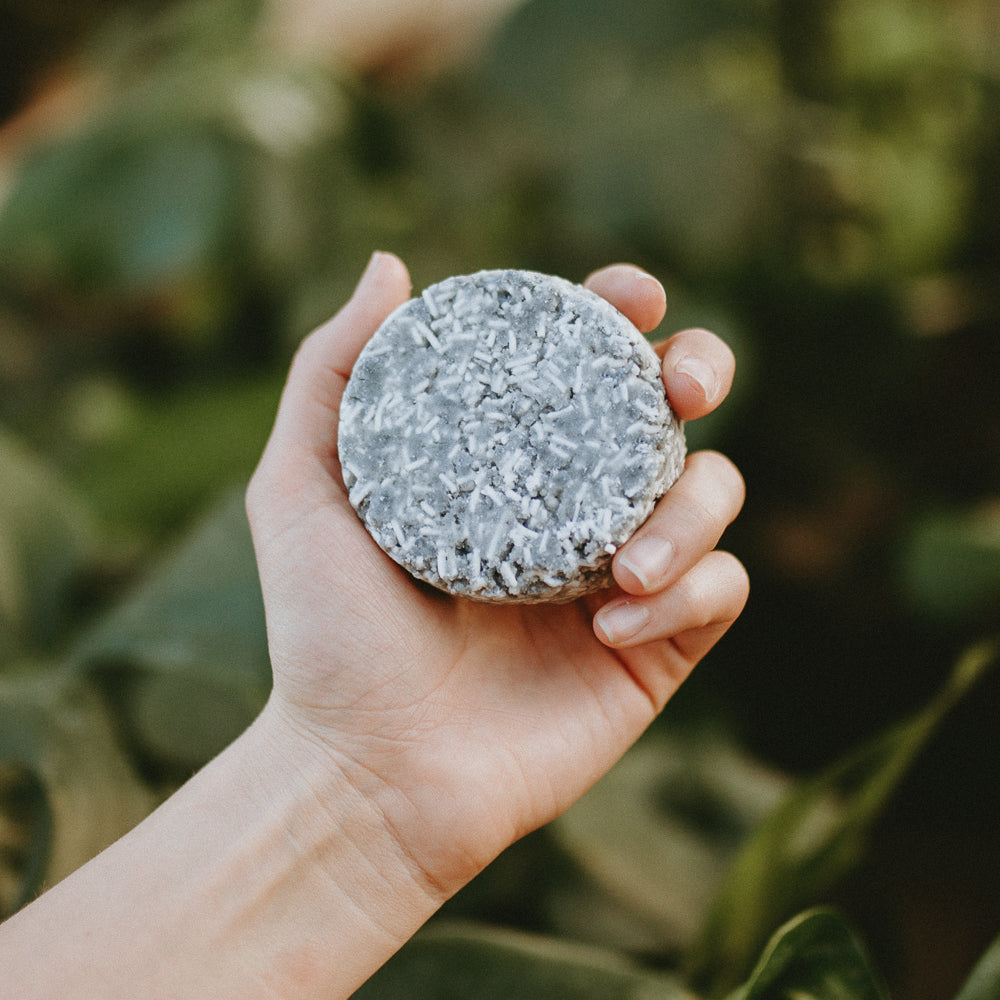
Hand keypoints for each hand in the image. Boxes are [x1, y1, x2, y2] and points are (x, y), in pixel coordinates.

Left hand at [245, 252, 747, 899]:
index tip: (630, 297)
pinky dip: (688, 593)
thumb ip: (333, 374)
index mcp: (508, 461)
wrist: (366, 773)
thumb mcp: (302, 490)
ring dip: (691, 512)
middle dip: (702, 371)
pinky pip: (720, 594)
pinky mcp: (657, 648)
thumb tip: (392, 263)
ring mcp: (620, 576)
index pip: (580, 364)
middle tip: (683, 385)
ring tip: (622, 567)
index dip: (619, 313)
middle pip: (670, 413)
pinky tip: (611, 628)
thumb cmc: (326, 635)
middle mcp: (572, 506)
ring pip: (713, 496)